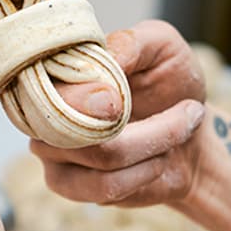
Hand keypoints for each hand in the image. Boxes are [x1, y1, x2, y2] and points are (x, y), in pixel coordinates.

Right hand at [30, 19, 206, 207]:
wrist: (188, 137)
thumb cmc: (170, 84)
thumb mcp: (162, 47)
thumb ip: (132, 43)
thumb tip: (106, 59)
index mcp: (55, 65)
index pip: (50, 84)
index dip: (84, 98)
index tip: (122, 103)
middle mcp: (42, 106)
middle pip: (77, 125)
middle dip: (146, 124)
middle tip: (187, 112)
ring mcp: (48, 148)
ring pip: (101, 157)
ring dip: (154, 146)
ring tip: (179, 132)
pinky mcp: (65, 183)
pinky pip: (104, 187)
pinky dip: (144, 174)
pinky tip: (159, 159)